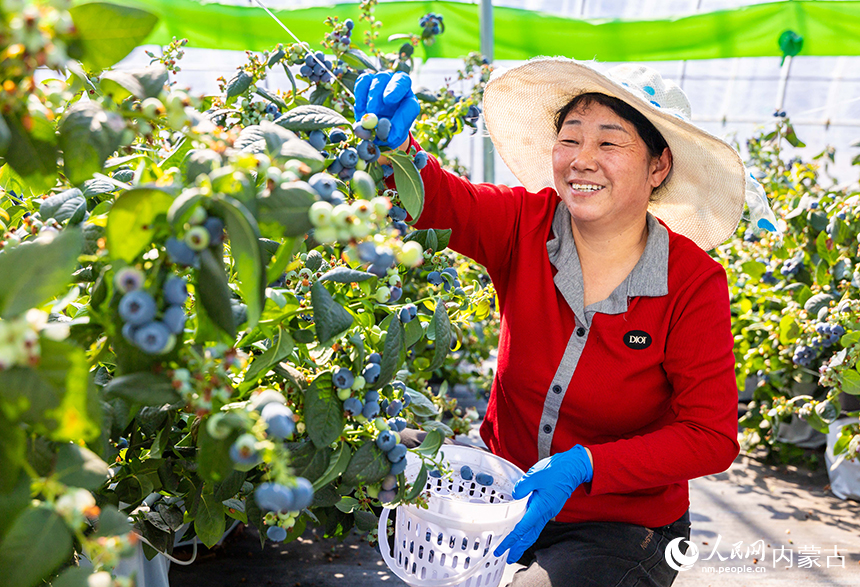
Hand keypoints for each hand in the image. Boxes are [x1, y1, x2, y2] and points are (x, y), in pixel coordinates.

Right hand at [354, 71, 420, 149]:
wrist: (379, 130)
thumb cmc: (390, 132)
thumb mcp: (393, 136)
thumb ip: (388, 134)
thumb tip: (376, 131)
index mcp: (408, 97)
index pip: (406, 85)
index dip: (397, 91)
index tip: (388, 100)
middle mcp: (398, 85)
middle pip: (394, 79)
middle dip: (382, 95)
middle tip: (373, 110)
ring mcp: (383, 81)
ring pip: (379, 79)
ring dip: (371, 98)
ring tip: (367, 115)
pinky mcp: (367, 82)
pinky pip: (363, 81)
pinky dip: (360, 94)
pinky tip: (361, 108)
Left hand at [494, 445, 592, 563]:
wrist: (573, 468)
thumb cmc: (556, 470)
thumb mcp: (534, 476)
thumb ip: (522, 487)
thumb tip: (515, 495)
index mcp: (540, 507)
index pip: (522, 529)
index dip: (511, 540)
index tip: (502, 549)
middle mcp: (545, 512)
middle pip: (530, 536)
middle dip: (518, 548)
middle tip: (508, 557)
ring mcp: (548, 510)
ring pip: (534, 530)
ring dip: (524, 541)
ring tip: (514, 548)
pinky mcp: (549, 506)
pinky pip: (537, 522)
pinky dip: (529, 530)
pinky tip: (524, 530)